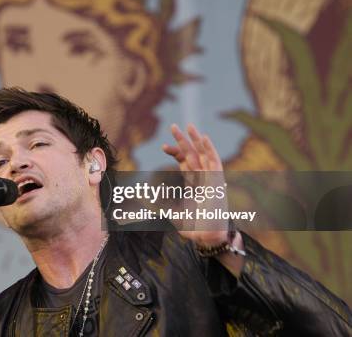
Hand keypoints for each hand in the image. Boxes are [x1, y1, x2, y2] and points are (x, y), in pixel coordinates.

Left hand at [162, 123, 227, 246]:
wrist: (208, 237)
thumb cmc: (194, 229)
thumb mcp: (173, 214)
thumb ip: (162, 205)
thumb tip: (147, 200)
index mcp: (193, 184)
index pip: (184, 162)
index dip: (175, 152)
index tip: (162, 147)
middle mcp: (202, 179)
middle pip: (192, 154)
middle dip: (183, 141)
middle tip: (173, 126)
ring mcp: (211, 180)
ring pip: (203, 154)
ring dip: (196, 140)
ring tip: (188, 126)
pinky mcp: (218, 182)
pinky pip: (215, 162)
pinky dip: (210, 150)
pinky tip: (204, 138)